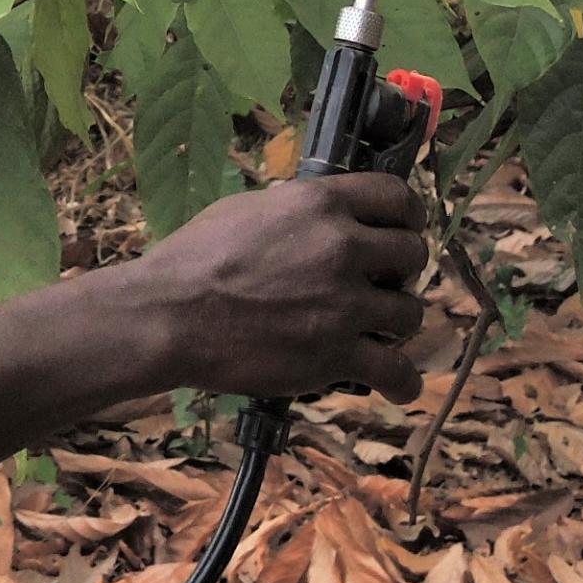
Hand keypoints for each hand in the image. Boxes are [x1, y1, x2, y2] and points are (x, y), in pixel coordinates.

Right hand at [117, 176, 428, 403]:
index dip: (407, 215)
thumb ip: (296, 210)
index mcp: (321, 204)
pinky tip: (399, 385)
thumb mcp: (248, 209)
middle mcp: (343, 248)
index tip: (403, 229)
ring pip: (410, 313)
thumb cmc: (194, 258)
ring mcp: (344, 304)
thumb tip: (318, 216)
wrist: (169, 315)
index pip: (397, 197)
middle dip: (402, 271)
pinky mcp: (336, 354)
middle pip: (413, 254)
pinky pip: (396, 371)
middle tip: (381, 285)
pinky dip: (402, 382)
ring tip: (377, 331)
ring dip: (397, 322)